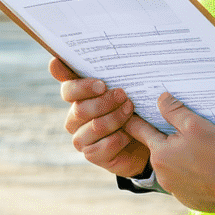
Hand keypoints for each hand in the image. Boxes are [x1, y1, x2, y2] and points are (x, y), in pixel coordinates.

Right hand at [49, 58, 150, 177]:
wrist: (145, 138)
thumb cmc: (131, 107)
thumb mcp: (124, 88)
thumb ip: (110, 75)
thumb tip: (104, 59)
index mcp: (77, 96)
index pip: (68, 89)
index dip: (80, 86)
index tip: (101, 84)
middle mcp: (74, 117)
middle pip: (80, 108)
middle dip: (105, 101)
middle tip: (123, 95)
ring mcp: (81, 137)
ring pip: (95, 126)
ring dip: (115, 118)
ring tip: (130, 110)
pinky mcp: (91, 155)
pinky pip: (104, 146)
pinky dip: (120, 138)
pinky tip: (131, 133)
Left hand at [126, 92, 214, 211]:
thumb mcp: (195, 125)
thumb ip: (174, 111)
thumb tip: (161, 99)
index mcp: (160, 154)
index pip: (140, 132)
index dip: (136, 120)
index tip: (129, 114)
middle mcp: (162, 175)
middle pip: (159, 150)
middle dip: (167, 140)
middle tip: (183, 131)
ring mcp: (175, 190)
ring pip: (172, 167)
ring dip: (179, 158)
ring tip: (199, 150)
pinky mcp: (188, 199)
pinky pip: (184, 182)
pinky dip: (190, 174)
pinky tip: (205, 167)